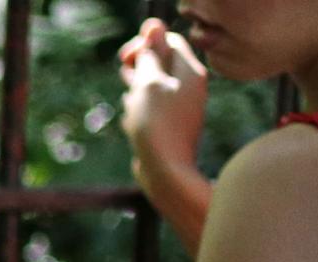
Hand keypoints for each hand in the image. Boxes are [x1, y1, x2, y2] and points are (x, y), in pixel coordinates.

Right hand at [117, 19, 207, 183]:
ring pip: (153, 88)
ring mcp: (182, 109)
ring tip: (131, 106)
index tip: (126, 58)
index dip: (145, 44)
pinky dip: (140, 111)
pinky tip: (133, 124)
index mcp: (191, 72)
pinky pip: (153, 110)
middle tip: (127, 78)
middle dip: (139, 69)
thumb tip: (153, 30)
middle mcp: (191, 88)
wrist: (167, 175)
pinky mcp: (171, 128)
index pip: (169, 42)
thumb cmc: (156, 126)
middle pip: (162, 64)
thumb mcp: (147, 83)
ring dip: (136, 92)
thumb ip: (149, 56)